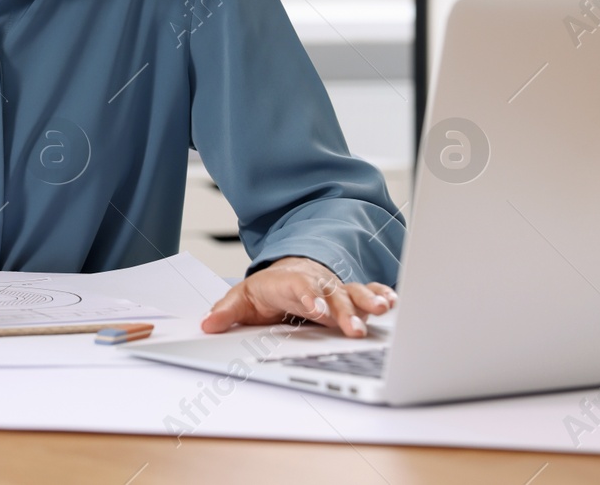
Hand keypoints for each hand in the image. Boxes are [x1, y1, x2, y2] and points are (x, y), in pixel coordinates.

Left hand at [200, 256, 395, 337]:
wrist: (287, 271)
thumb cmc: (266, 289)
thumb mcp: (241, 299)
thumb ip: (226, 312)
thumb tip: (206, 325)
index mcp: (287, 284)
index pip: (298, 290)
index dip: (308, 299)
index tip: (316, 312)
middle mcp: (315, 285)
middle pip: (330, 296)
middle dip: (343, 312)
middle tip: (354, 329)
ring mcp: (333, 289)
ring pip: (352, 293)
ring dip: (367, 302)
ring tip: (383, 310)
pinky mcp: (348, 294)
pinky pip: (367, 291)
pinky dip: (380, 294)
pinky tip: (392, 302)